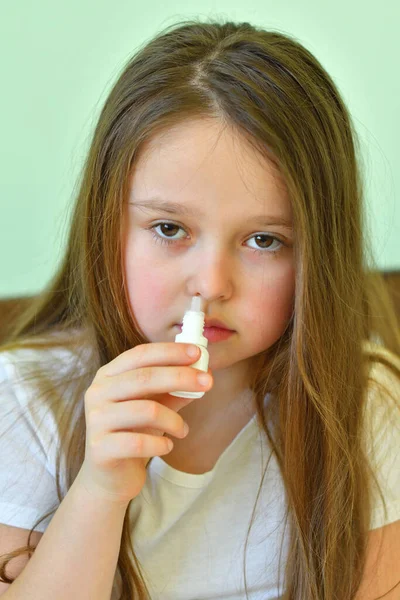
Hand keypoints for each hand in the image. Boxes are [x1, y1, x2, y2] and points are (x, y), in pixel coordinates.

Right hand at [76, 342, 212, 505]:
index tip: (198, 353)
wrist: (110, 477)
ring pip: (146, 410)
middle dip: (180, 377)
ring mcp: (95, 420)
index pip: (140, 354)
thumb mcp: (156, 406)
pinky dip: (161, 445)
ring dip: (174, 420)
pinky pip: (139, 442)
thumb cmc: (134, 432)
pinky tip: (167, 447)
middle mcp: (97, 392)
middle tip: (207, 382)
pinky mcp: (100, 448)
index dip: (170, 352)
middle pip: (144, 378)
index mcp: (108, 375)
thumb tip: (205, 373)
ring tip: (183, 430)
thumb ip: (175, 389)